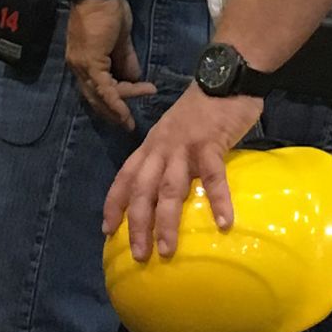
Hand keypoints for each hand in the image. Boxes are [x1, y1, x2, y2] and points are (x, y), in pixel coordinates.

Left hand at [66, 0, 154, 129]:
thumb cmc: (109, 9)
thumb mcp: (121, 40)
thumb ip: (126, 60)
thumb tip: (135, 78)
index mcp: (82, 61)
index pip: (97, 88)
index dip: (114, 99)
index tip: (134, 102)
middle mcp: (77, 67)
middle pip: (95, 97)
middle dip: (113, 111)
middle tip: (129, 122)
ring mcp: (81, 66)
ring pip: (101, 95)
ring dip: (120, 106)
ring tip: (135, 113)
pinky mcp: (90, 63)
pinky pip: (104, 89)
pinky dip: (116, 102)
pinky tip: (126, 112)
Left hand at [103, 84, 265, 260]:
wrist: (224, 75)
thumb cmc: (202, 108)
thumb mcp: (174, 131)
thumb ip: (169, 156)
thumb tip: (168, 190)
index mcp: (151, 145)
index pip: (124, 177)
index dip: (114, 204)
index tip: (107, 230)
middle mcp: (161, 147)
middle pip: (142, 189)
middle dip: (137, 224)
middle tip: (139, 255)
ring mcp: (184, 145)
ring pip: (169, 187)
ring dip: (166, 221)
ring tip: (167, 249)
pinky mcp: (210, 142)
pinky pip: (213, 175)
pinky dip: (217, 199)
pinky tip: (223, 223)